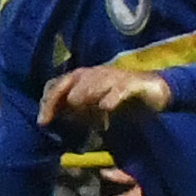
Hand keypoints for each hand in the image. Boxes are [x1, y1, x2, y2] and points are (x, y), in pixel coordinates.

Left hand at [38, 64, 172, 130]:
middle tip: (69, 117)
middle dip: (67, 100)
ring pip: (94, 83)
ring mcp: (114, 77)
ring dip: (87, 97)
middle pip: (74, 83)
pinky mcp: (132, 83)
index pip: (59, 85)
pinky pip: (119, 89)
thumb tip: (53, 120)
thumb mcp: (92, 107)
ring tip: (84, 111)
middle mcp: (96, 73)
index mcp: (83, 77)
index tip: (43, 122)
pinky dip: (111, 97)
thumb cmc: (117, 98)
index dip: (49, 102)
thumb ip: (73, 112)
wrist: (152, 91)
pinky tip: (106, 108)